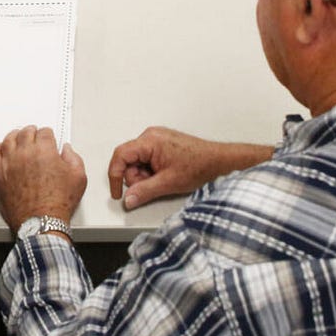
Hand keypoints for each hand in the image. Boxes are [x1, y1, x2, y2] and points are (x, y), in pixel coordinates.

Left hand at [0, 126, 86, 230]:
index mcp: (45, 151)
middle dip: (32, 132)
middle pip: (26, 132)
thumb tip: (67, 150)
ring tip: (19, 139)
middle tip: (35, 137)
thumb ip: (74, 158)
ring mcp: (10, 163)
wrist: (42, 222)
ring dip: (15, 136)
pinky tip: (2, 151)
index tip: (48, 139)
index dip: (48, 135)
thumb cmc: (59, 203)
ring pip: (8, 139)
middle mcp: (25, 153)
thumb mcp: (78, 178)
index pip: (44, 132)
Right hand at [108, 126, 270, 210]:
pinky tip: (165, 175)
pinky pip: (147, 160)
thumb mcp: (168, 183)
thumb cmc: (199, 165)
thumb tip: (128, 199)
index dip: (115, 176)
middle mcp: (151, 136)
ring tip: (163, 180)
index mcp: (149, 140)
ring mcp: (157, 139)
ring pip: (138, 162)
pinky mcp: (163, 145)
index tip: (118, 193)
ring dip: (145, 176)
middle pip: (129, 160)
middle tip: (153, 185)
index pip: (120, 156)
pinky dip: (152, 171)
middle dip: (137, 178)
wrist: (219, 161)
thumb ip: (144, 191)